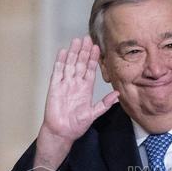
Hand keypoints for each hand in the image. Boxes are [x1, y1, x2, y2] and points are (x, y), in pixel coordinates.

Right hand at [34, 36, 118, 170]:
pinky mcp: (54, 87)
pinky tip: (63, 52)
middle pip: (80, 64)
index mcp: (85, 89)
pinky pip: (57, 72)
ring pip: (70, 65)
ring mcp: (64, 84)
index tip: (97, 47)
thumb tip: (117, 95)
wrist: (61, 132)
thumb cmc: (76, 125)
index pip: (90, 70)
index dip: (93, 59)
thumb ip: (104, 104)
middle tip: (87, 38)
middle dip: (84, 51)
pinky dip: (60, 62)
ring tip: (76, 40)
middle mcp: (75, 84)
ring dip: (73, 53)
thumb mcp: (93, 114)